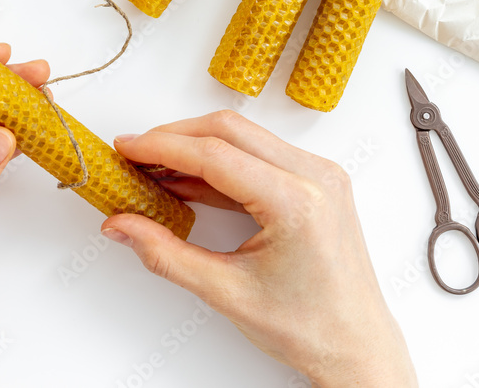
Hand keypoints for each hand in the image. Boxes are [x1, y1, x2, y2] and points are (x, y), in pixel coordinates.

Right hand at [100, 111, 415, 387]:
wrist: (356, 347)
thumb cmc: (309, 327)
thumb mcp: (225, 292)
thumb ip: (165, 253)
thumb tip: (122, 225)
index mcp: (296, 202)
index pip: (214, 154)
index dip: (161, 147)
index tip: (127, 149)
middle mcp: (315, 178)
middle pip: (228, 130)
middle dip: (174, 137)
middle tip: (135, 154)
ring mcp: (320, 176)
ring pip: (243, 137)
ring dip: (196, 146)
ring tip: (156, 169)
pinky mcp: (317, 182)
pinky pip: (259, 155)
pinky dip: (219, 162)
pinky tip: (189, 180)